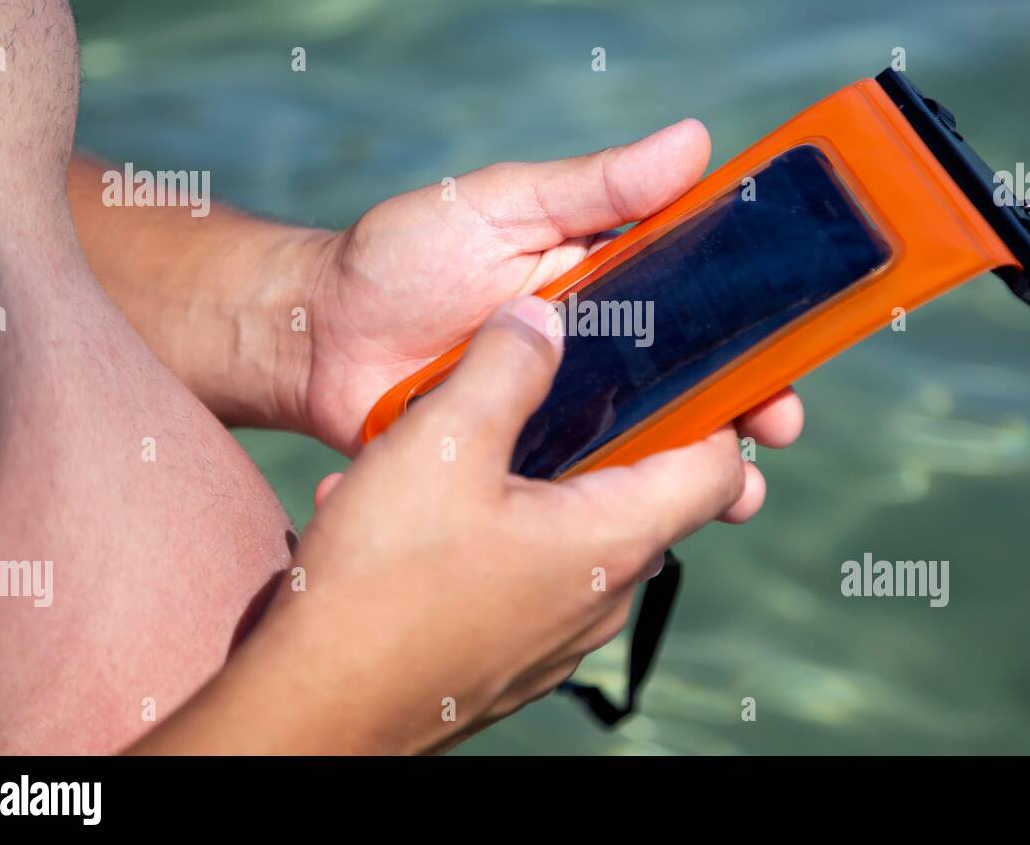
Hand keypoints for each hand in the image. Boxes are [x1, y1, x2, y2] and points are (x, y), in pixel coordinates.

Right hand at [145, 297, 747, 753]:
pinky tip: (407, 520)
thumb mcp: (443, 443)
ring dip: (522, 486)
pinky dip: (484, 537)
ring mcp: (557, 637)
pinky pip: (520, 577)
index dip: (713, 413)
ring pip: (570, 534)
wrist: (310, 709)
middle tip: (537, 395)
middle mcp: (602, 598)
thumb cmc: (382, 584)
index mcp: (613, 542)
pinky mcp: (510, 658)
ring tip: (444, 460)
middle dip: (595, 437)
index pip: (720, 471)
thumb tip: (540, 320)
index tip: (675, 372)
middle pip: (640, 496)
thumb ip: (505, 367)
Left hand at [299, 120, 802, 515]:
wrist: (316, 336)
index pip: (704, 304)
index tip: (796, 351)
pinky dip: (628, 511)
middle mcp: (597, 352)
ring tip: (737, 495)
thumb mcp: (505, 204)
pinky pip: (589, 492)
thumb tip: (695, 142)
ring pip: (654, 446)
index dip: (756, 329)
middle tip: (774, 432)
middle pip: (695, 384)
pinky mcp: (527, 463)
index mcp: (607, 283)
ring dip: (704, 470)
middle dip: (748, 409)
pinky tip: (657, 529)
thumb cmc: (404, 255)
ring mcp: (565, 412)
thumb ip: (597, 187)